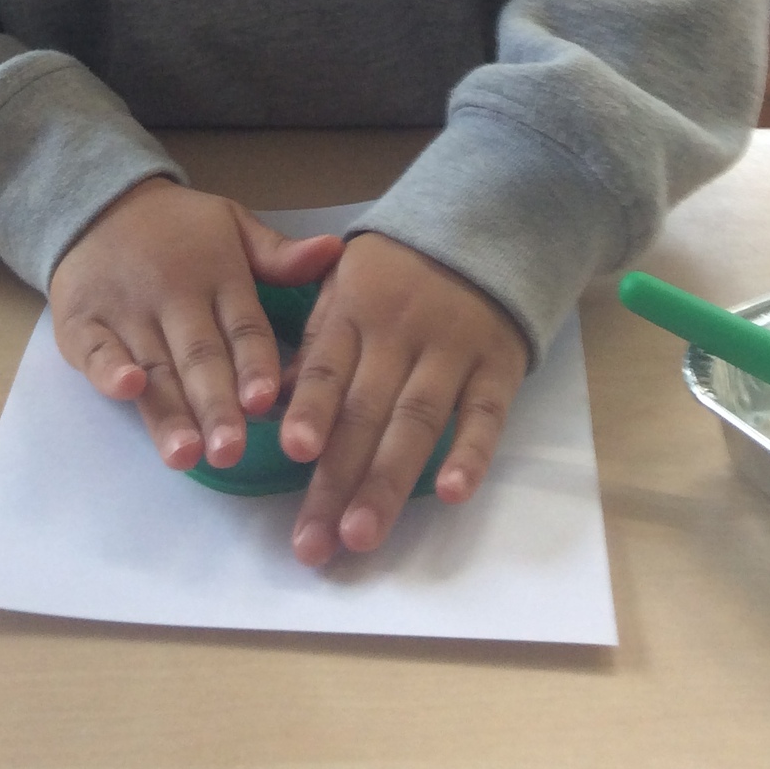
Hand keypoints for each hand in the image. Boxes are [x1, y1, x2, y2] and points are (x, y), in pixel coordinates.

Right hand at [50, 178, 342, 470]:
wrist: (98, 203)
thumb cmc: (179, 228)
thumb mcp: (233, 226)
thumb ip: (279, 255)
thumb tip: (334, 251)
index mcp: (219, 276)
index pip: (244, 328)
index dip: (254, 365)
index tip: (266, 402)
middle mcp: (175, 296)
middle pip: (199, 357)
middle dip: (216, 406)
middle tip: (231, 452)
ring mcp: (126, 310)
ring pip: (153, 367)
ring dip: (168, 411)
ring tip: (185, 453)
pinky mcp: (83, 322)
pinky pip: (96, 350)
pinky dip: (109, 370)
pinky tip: (126, 390)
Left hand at [278, 234, 528, 566]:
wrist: (483, 225)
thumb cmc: (396, 270)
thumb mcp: (343, 284)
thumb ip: (313, 340)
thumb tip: (272, 400)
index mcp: (353, 309)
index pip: (327, 367)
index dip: (312, 409)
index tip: (294, 453)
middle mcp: (400, 332)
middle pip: (365, 412)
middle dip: (337, 479)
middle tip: (314, 543)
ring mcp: (452, 350)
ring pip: (416, 422)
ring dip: (388, 481)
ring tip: (361, 535)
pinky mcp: (497, 366)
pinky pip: (484, 414)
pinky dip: (469, 452)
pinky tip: (452, 493)